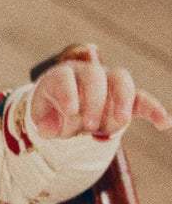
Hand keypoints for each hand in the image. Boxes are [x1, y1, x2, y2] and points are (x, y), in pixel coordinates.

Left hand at [31, 44, 171, 139]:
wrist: (68, 111)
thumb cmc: (53, 113)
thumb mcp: (44, 119)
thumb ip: (45, 124)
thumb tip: (48, 129)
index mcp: (62, 76)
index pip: (64, 78)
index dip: (68, 92)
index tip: (70, 111)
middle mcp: (87, 74)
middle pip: (95, 76)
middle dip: (94, 100)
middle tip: (88, 126)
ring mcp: (108, 84)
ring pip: (121, 79)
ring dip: (122, 99)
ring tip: (121, 122)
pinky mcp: (125, 99)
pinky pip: (142, 99)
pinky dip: (154, 109)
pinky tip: (164, 123)